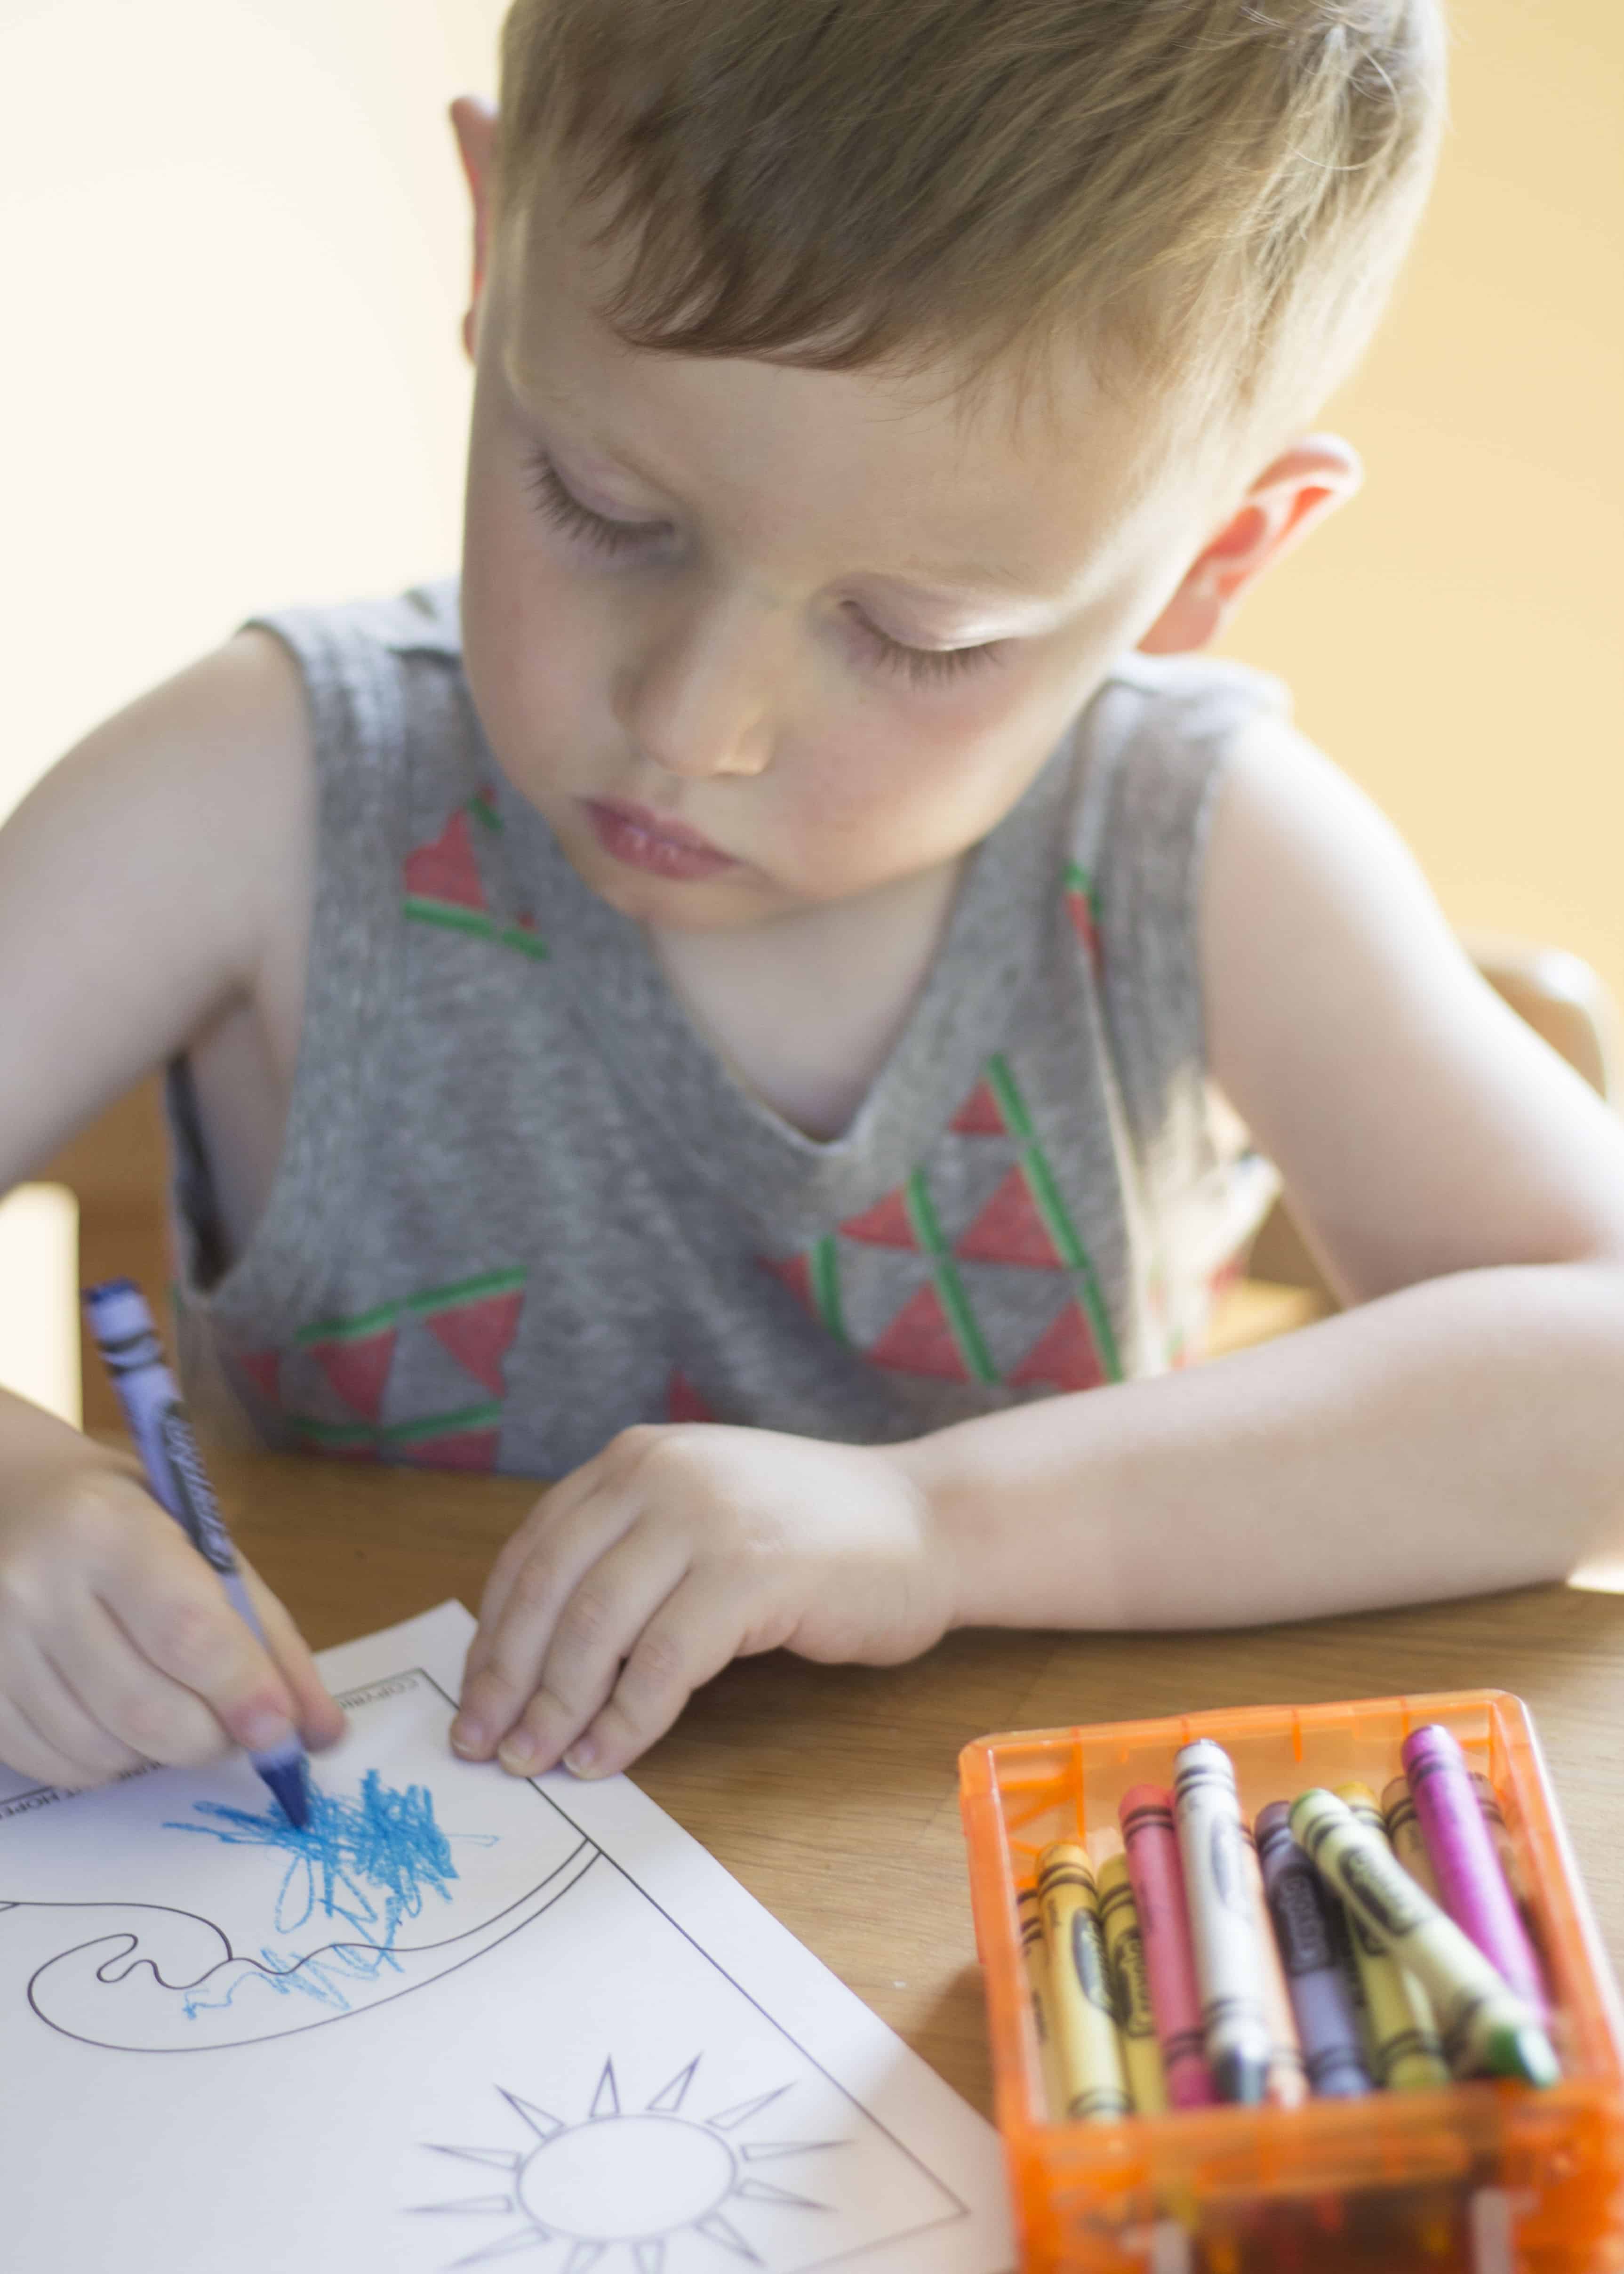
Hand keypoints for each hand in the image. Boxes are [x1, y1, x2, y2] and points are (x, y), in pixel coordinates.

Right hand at [0, 1448, 345, 1789]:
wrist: (9, 1501)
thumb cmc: (128, 1519)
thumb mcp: (206, 1543)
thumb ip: (268, 1634)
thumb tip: (323, 1732)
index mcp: (108, 1529)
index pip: (185, 1630)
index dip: (242, 1690)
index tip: (282, 1730)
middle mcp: (38, 1585)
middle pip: (145, 1708)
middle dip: (212, 1738)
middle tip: (240, 1728)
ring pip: (103, 1750)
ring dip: (163, 1754)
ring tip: (181, 1711)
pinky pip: (58, 1766)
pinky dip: (110, 1764)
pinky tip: (122, 1722)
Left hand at [451, 1424, 953, 1780]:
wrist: (929, 1523)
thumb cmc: (812, 1536)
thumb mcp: (700, 1516)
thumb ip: (627, 1553)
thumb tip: (533, 1652)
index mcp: (637, 1460)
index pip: (534, 1551)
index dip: (493, 1634)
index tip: (472, 1700)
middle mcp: (662, 1475)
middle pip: (552, 1590)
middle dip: (508, 1679)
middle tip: (485, 1747)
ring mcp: (708, 1519)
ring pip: (597, 1627)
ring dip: (557, 1707)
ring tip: (538, 1763)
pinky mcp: (753, 1573)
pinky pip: (664, 1662)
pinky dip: (626, 1719)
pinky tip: (608, 1754)